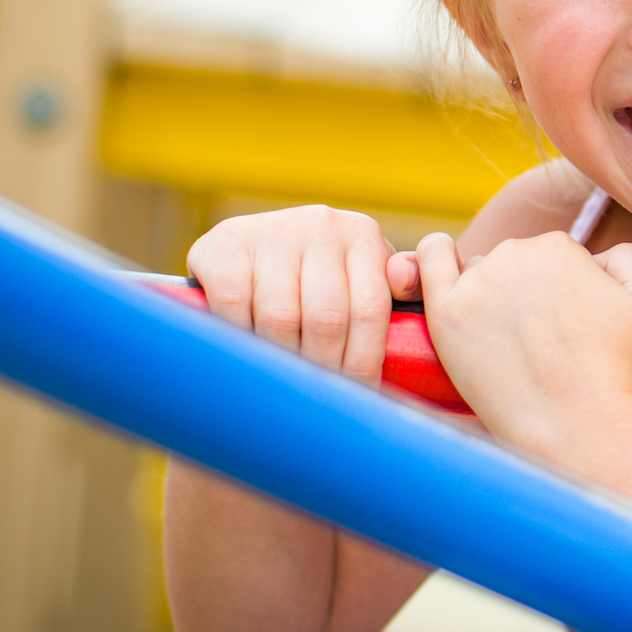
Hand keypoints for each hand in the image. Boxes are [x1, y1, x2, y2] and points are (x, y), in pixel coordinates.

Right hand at [186, 206, 414, 387]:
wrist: (243, 246)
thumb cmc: (316, 274)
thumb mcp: (361, 273)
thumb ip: (399, 284)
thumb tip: (406, 283)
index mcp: (361, 235)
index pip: (369, 310)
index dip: (363, 364)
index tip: (358, 400)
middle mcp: (321, 225)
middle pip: (327, 319)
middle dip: (324, 371)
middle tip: (319, 407)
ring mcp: (271, 232)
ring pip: (281, 318)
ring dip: (282, 362)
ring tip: (286, 392)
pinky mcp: (224, 246)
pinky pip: (234, 307)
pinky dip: (240, 341)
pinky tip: (247, 362)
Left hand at [414, 231, 631, 453]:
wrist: (578, 428)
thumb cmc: (620, 373)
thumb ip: (629, 259)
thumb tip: (595, 258)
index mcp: (560, 246)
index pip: (553, 257)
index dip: (564, 294)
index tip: (568, 333)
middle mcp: (516, 253)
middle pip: (514, 263)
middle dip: (526, 295)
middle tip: (541, 347)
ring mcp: (477, 283)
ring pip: (478, 273)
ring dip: (488, 296)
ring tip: (507, 346)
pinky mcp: (446, 313)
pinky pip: (428, 264)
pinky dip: (431, 262)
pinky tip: (439, 283)